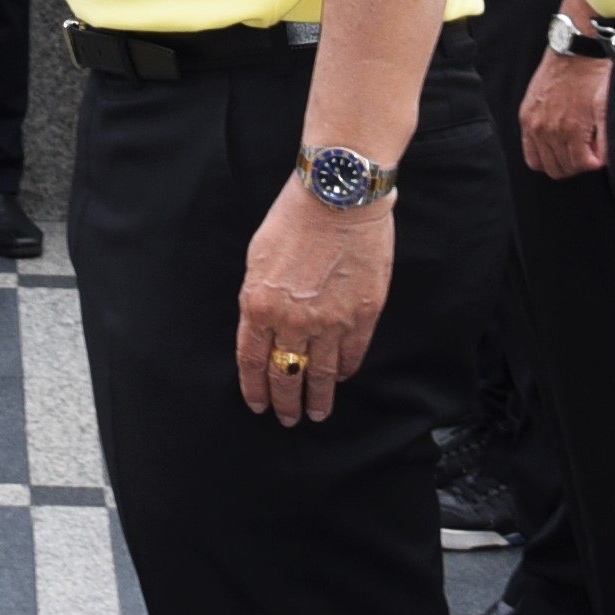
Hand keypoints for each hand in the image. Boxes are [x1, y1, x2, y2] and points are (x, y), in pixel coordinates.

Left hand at [231, 177, 391, 425]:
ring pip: (320, 374)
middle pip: (285, 375)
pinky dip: (344, 371)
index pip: (252, 361)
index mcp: (258, 305)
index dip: (254, 388)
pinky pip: (351, 355)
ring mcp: (330, 321)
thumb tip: (263, 327)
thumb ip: (259, 298)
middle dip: (285, 402)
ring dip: (317, 398)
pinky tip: (339, 378)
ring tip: (316, 414)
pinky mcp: (362, 315)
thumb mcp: (258, 259)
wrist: (338, 195)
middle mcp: (292, 320)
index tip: (258, 405)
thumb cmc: (294, 217)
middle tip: (288, 419)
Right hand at [521, 49, 607, 177]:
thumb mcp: (606, 106)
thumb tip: (602, 160)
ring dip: (560, 161)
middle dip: (577, 164)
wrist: (574, 49)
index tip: (597, 153)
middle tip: (585, 151)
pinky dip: (542, 155)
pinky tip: (554, 144)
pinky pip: (530, 153)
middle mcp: (549, 129)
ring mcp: (534, 124)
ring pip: (545, 165)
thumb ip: (606, 137)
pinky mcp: (525, 116)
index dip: (593, 162)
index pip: (581, 166)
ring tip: (571, 148)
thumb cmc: (593, 75)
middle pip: (561, 168)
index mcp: (571, 128)